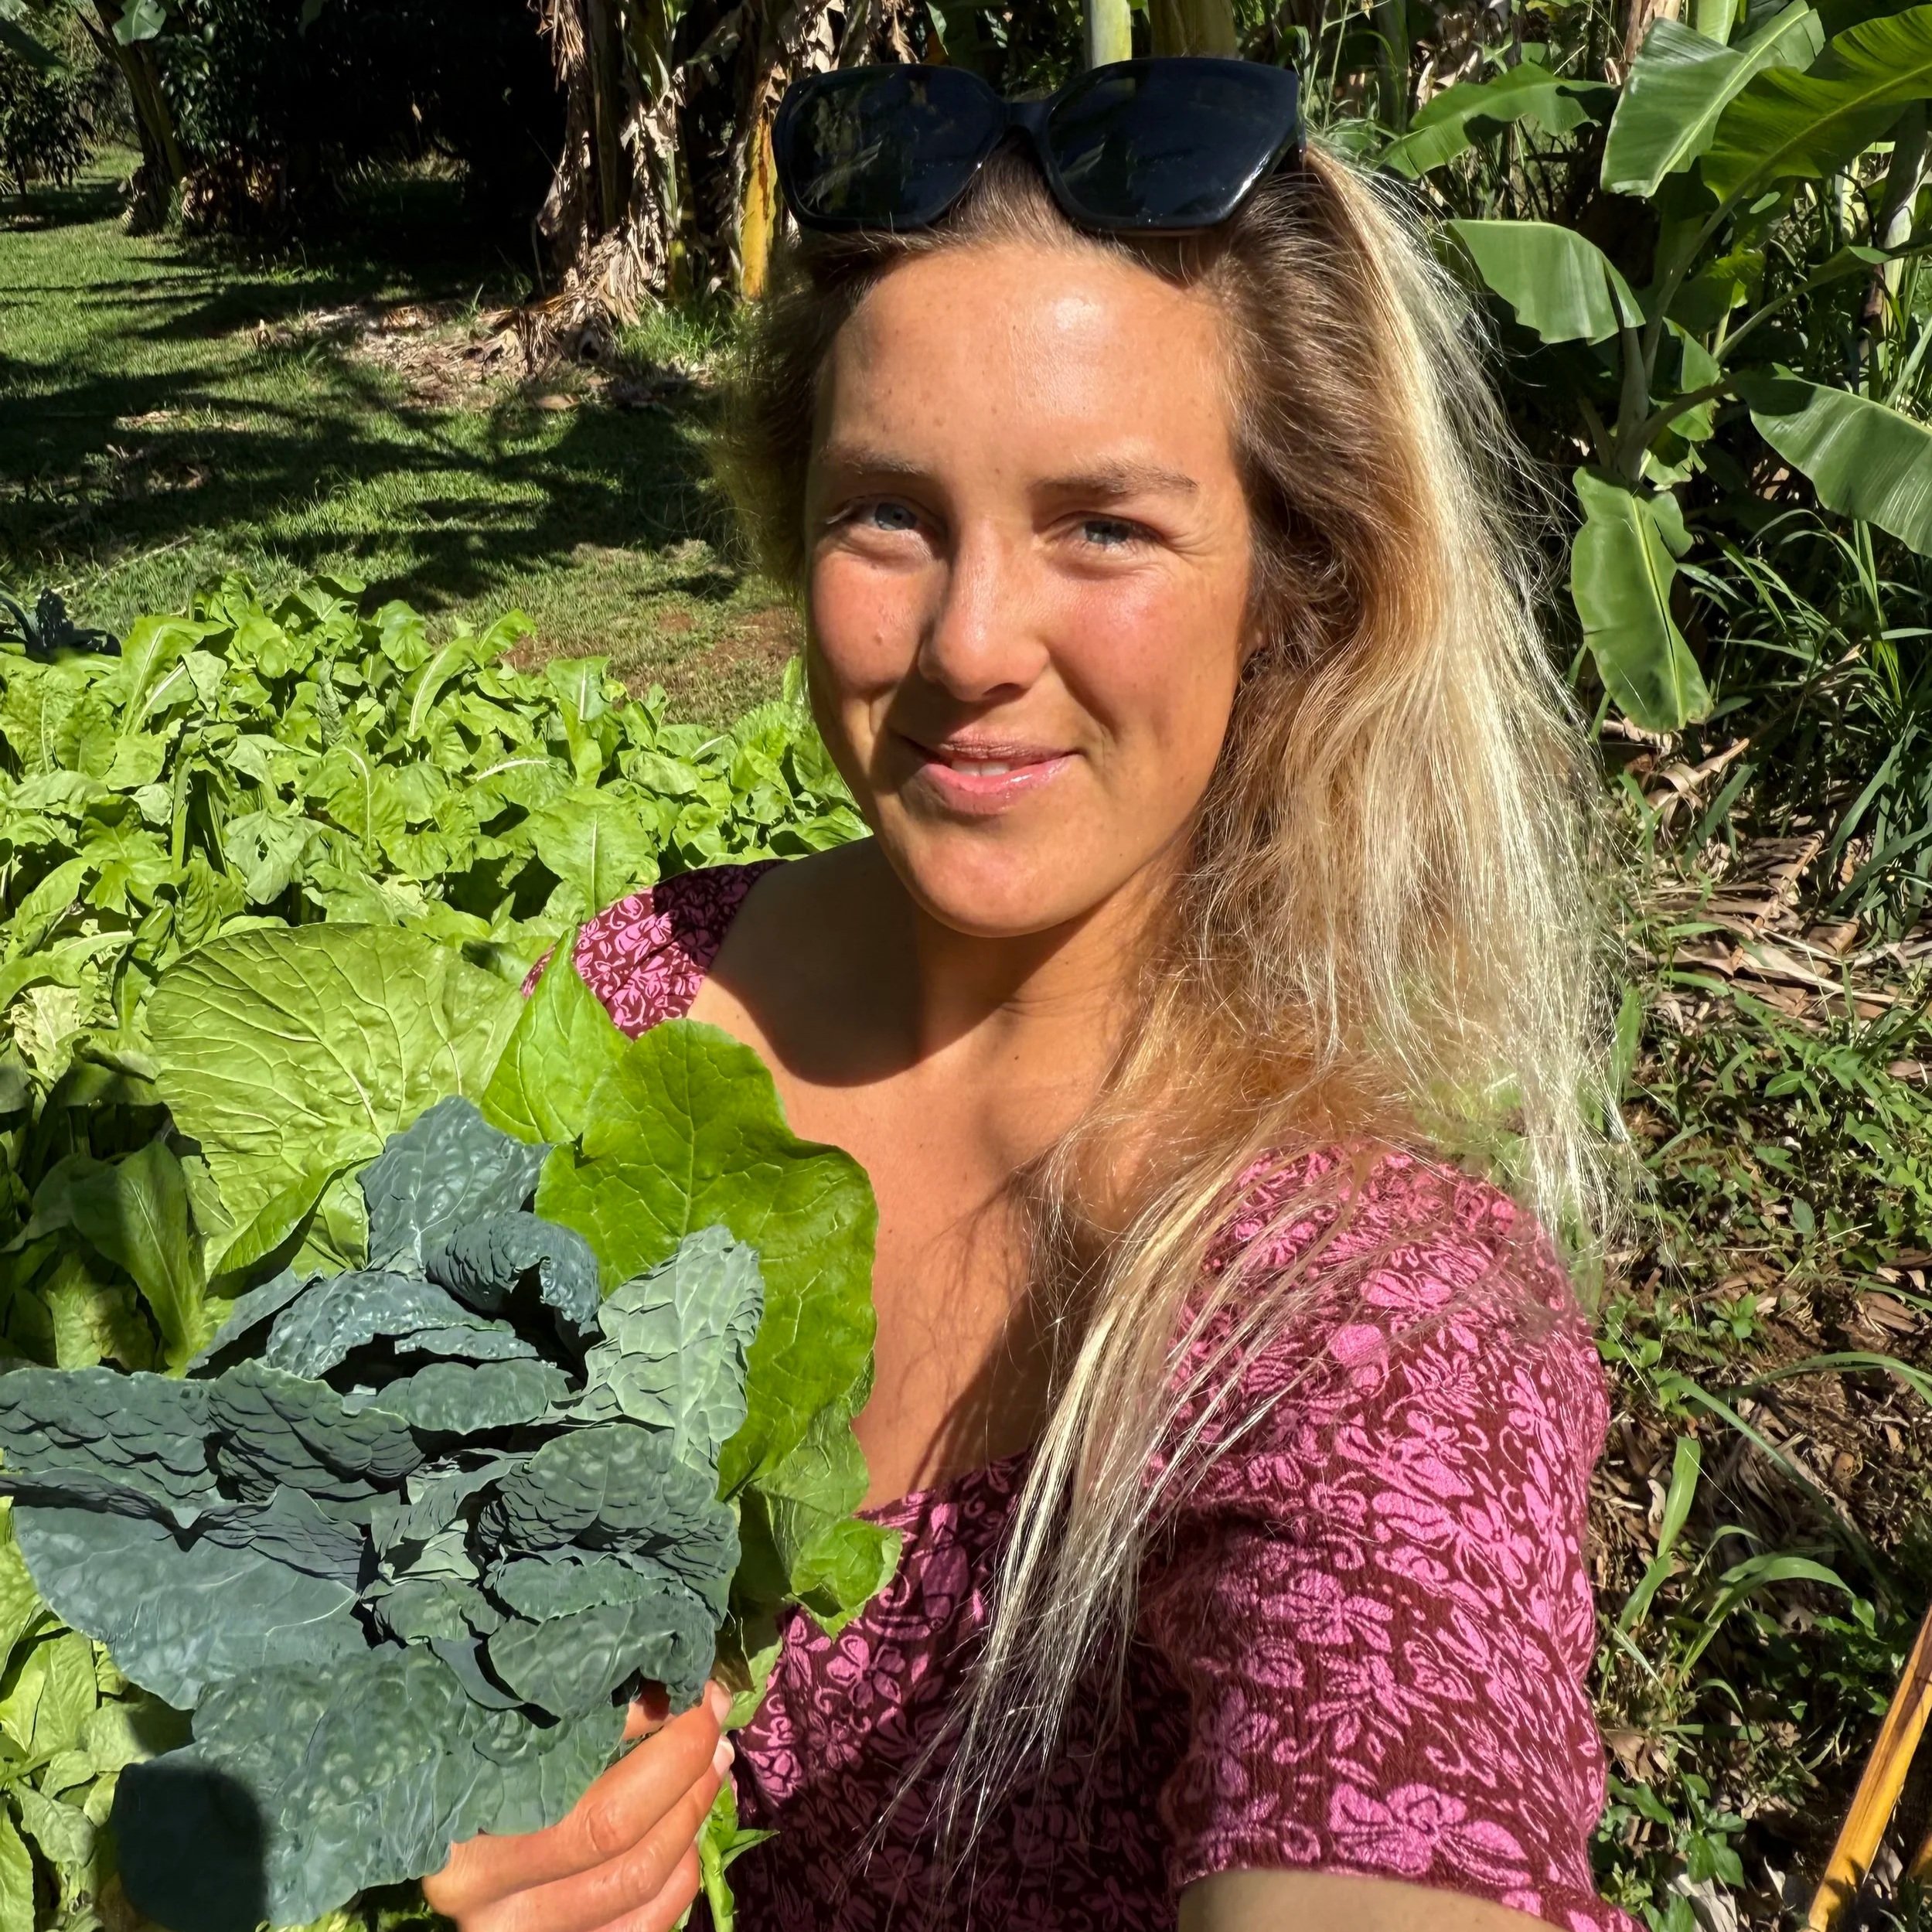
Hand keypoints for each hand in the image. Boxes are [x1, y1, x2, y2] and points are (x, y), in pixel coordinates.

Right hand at [423, 1682, 732, 1931]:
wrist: (411, 1820)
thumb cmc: (464, 1752)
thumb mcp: (513, 1729)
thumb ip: (587, 1717)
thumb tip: (682, 1695)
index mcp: (475, 1841)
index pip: (604, 1809)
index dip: (673, 1752)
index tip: (702, 1697)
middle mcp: (491, 1903)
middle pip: (623, 1845)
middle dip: (687, 1778)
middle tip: (714, 1729)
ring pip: (637, 1885)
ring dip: (689, 1819)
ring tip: (710, 1768)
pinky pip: (639, 1924)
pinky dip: (676, 1874)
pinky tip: (683, 1830)